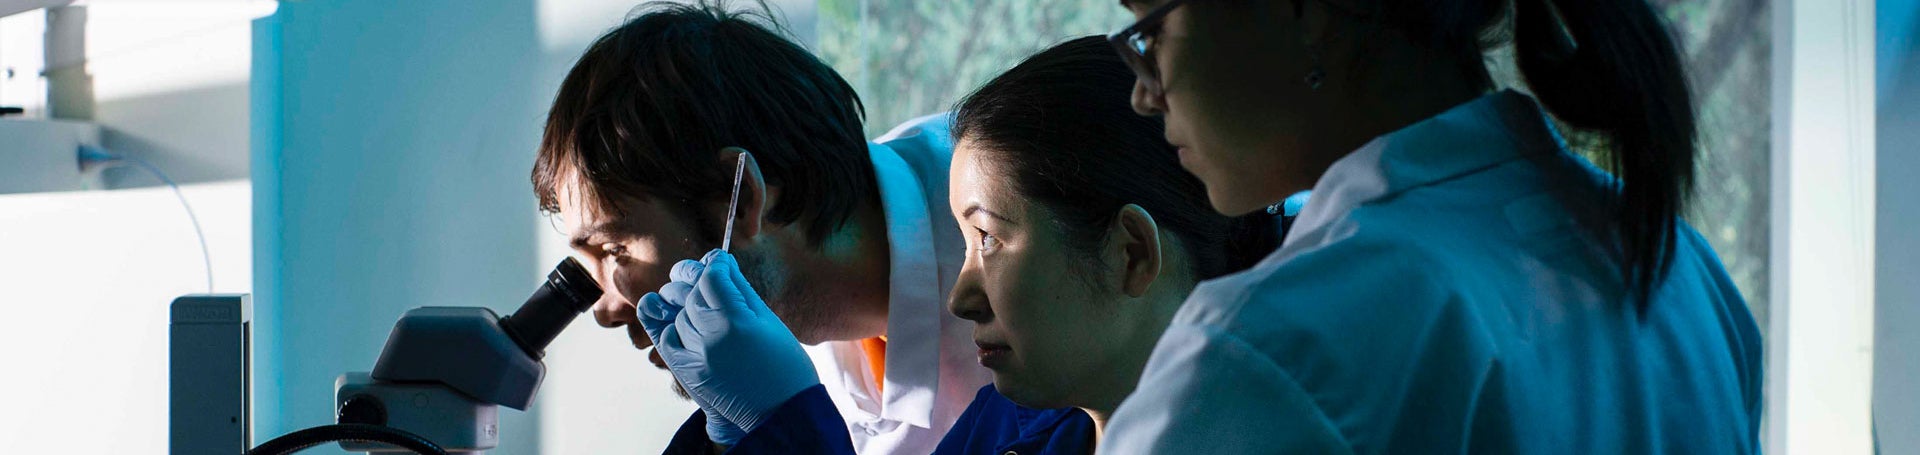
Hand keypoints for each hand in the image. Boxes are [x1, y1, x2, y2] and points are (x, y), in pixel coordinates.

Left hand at [638, 250, 819, 445]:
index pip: (711, 277)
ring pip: (677, 314)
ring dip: (686, 304)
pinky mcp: (687, 372)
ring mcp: (696, 356)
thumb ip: (740, 290)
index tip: (718, 261)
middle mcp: (711, 337)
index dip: (714, 264)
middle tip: (703, 276)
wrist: (781, 412)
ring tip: (698, 303)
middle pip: (690, 294)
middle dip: (695, 280)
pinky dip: (670, 327)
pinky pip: (665, 339)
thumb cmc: (784, 366)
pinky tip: (681, 322)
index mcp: (737, 321)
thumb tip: (721, 262)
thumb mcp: (768, 321)